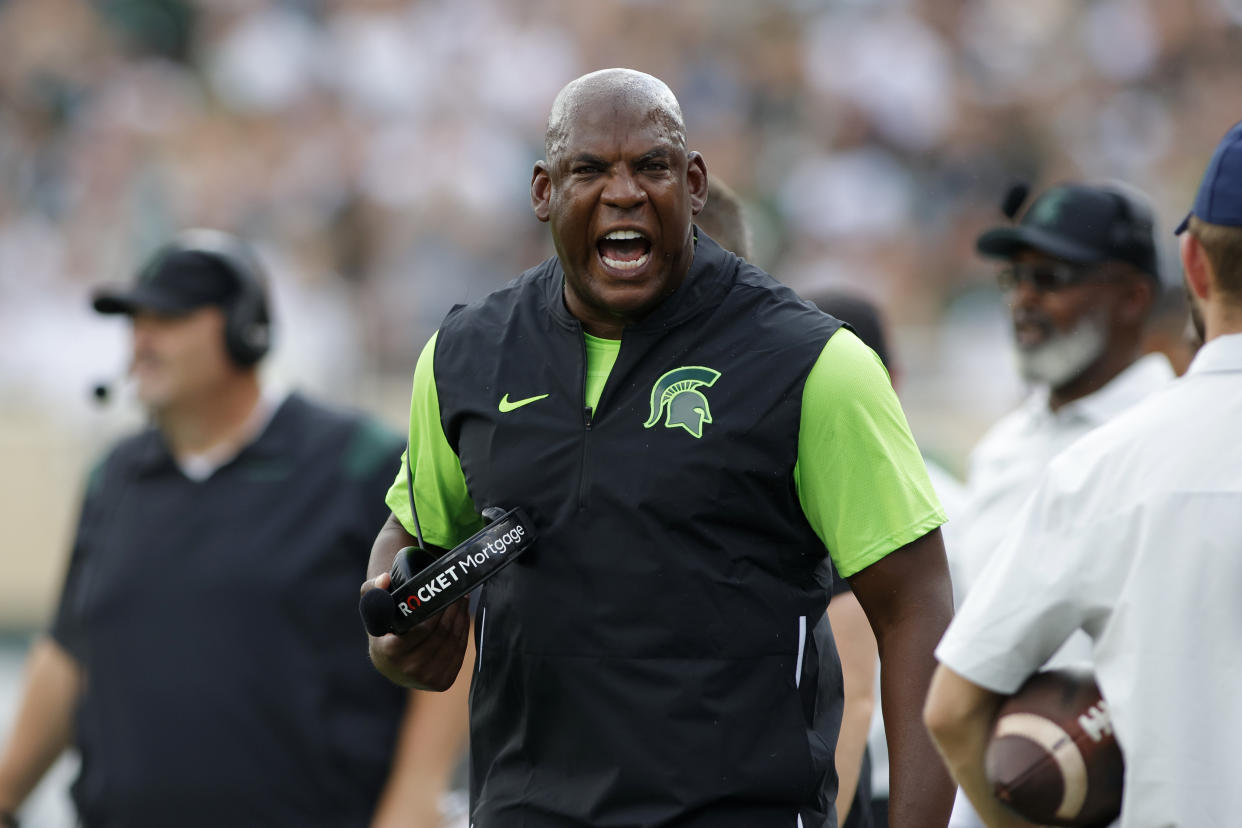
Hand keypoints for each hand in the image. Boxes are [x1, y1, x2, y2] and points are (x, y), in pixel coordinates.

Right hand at [362, 573, 469, 690]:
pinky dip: (463, 633)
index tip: (446, 590)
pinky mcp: (442, 683)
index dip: (439, 607)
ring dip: (461, 618)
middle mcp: (409, 670)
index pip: (424, 627)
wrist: (389, 664)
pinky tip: (462, 618)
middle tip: (459, 592)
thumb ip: (374, 590)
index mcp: (391, 652)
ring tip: (462, 602)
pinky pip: (459, 653)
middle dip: (454, 609)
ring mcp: (426, 679)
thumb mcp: (372, 608)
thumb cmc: (382, 630)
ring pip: (453, 642)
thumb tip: (386, 578)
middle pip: (442, 634)